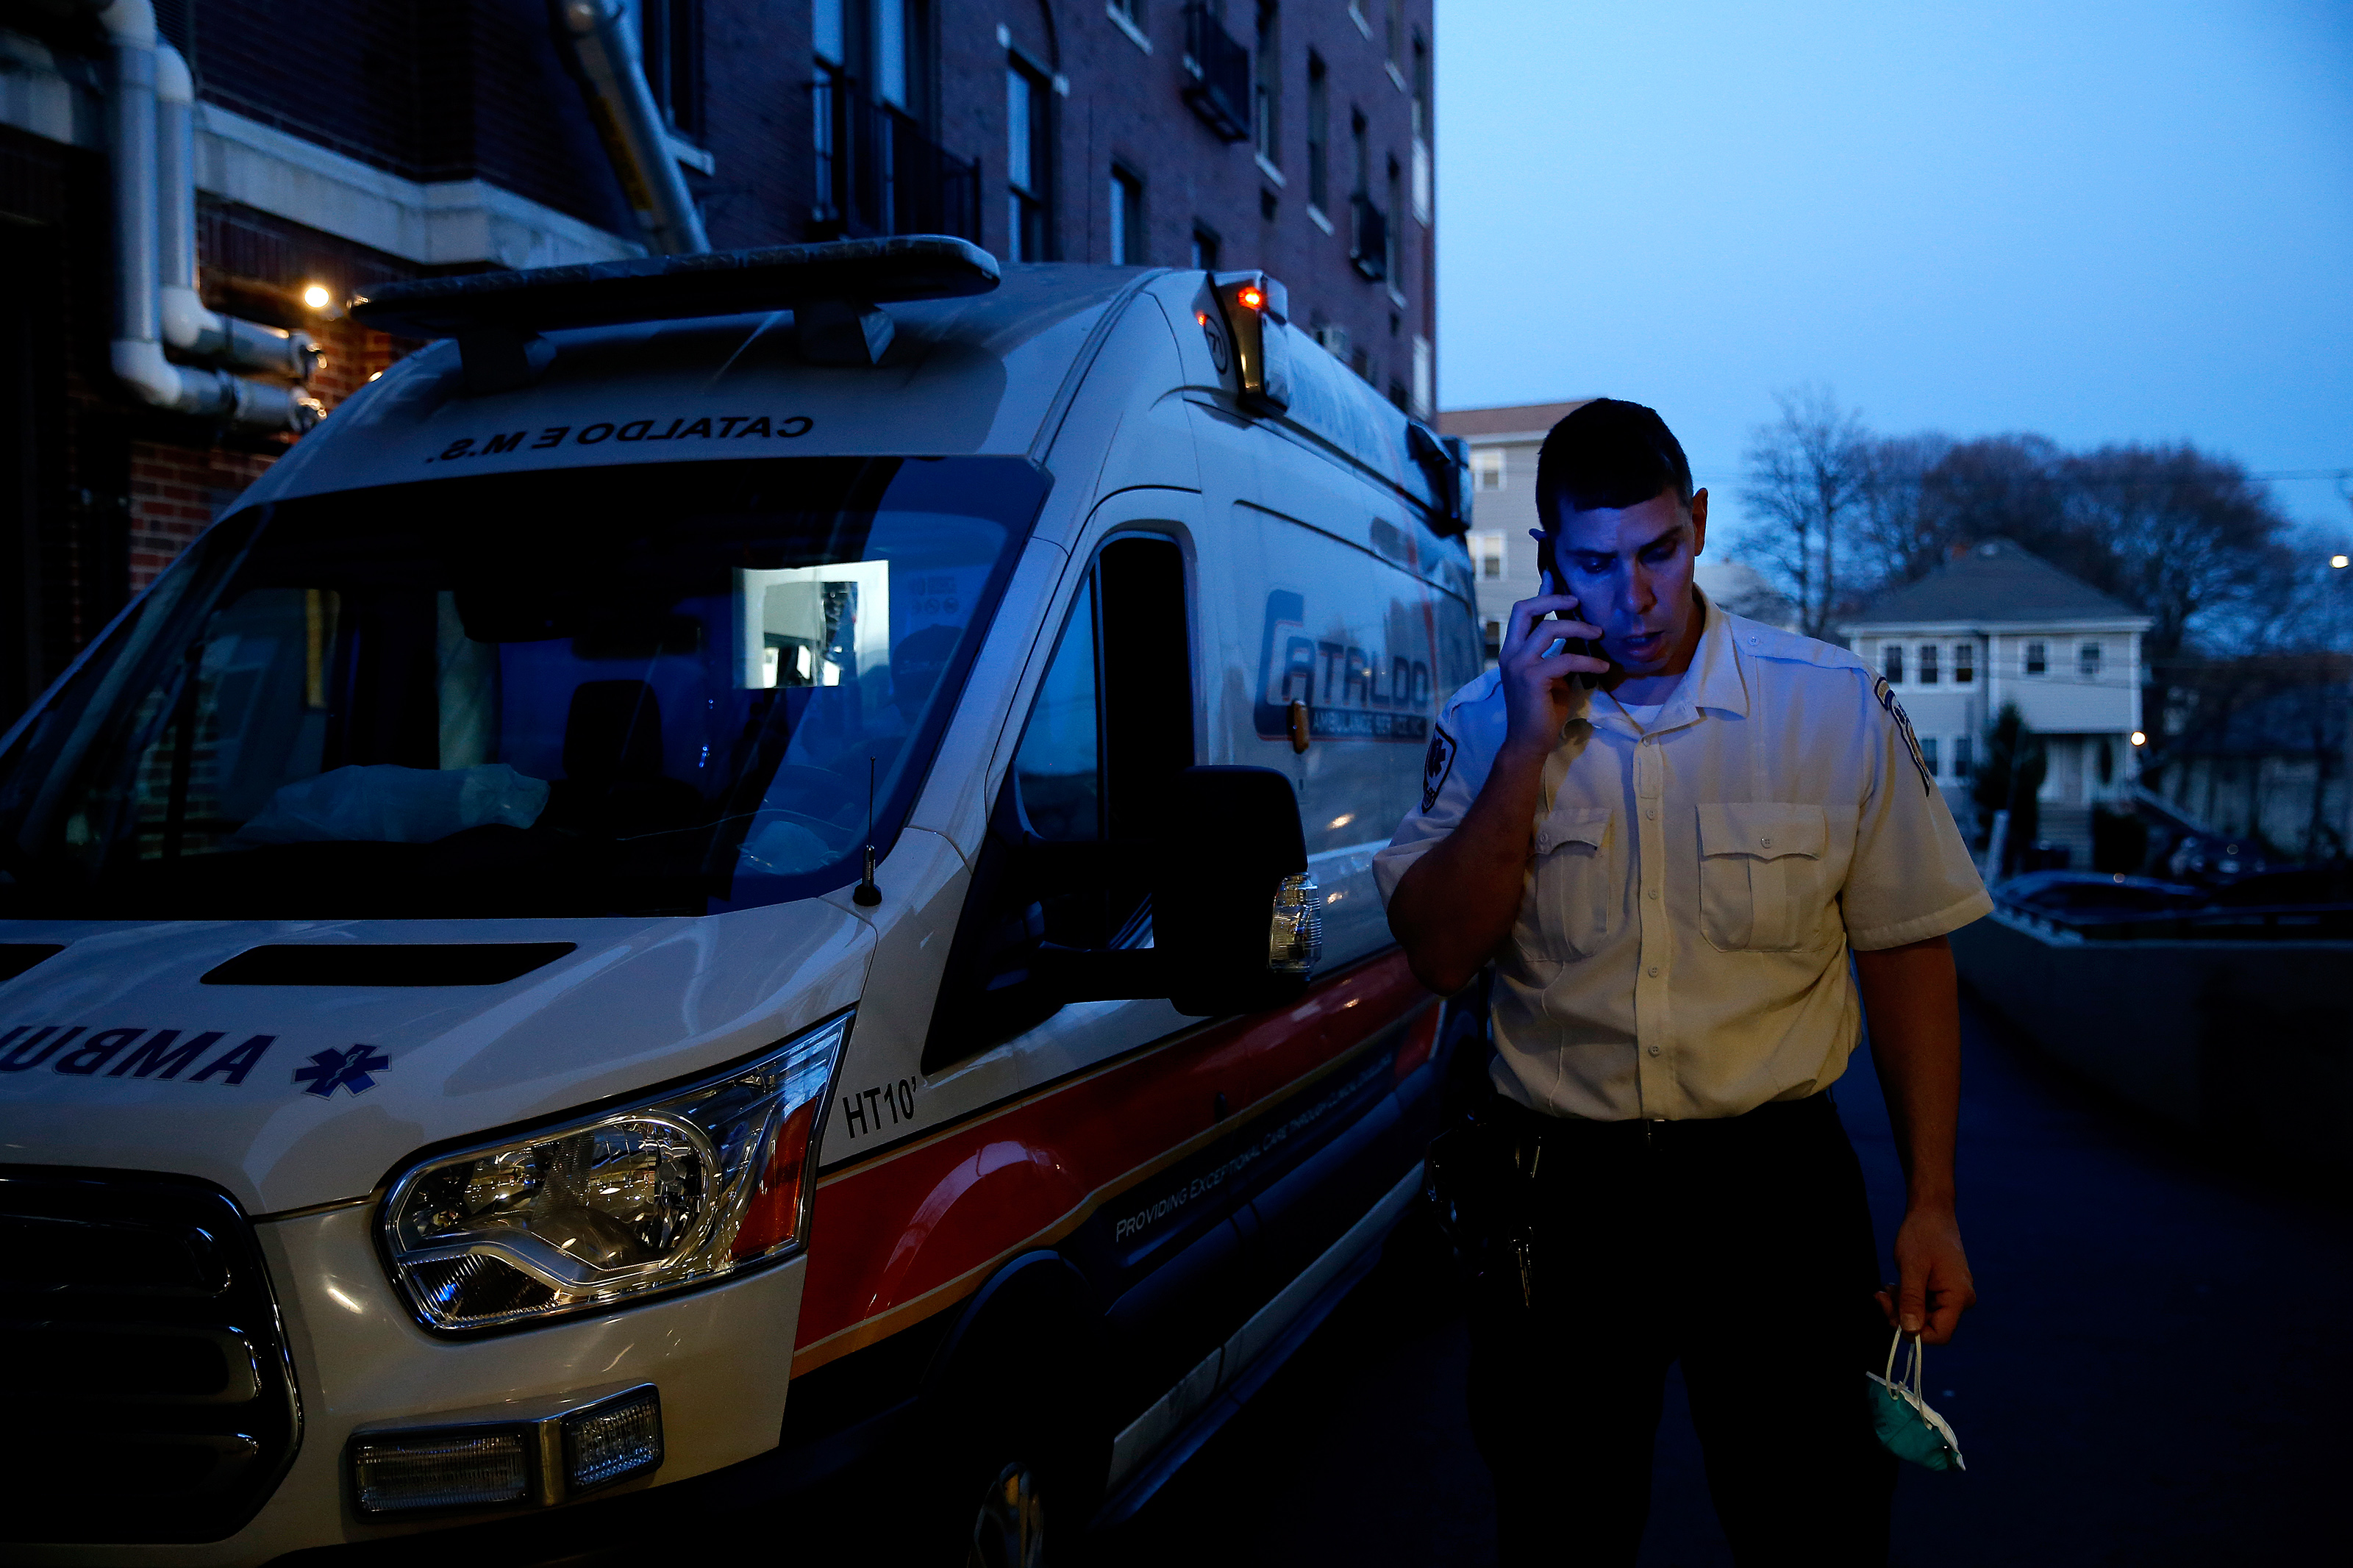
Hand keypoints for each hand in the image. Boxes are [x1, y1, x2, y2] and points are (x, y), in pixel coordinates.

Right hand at [1496, 592, 1607, 758]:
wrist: (1528, 742)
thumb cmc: (1541, 710)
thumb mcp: (1550, 673)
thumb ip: (1556, 651)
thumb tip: (1577, 631)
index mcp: (1512, 649)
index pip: (1524, 611)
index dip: (1541, 591)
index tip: (1555, 573)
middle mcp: (1510, 652)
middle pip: (1525, 608)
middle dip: (1553, 599)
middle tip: (1578, 601)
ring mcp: (1519, 665)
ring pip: (1549, 629)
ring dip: (1579, 629)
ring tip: (1599, 635)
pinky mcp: (1532, 678)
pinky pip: (1565, 658)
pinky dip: (1588, 661)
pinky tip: (1603, 667)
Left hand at [1876, 1206, 1975, 1345]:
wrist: (1930, 1213)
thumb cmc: (1923, 1235)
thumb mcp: (1912, 1268)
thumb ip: (1911, 1300)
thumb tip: (1910, 1330)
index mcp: (1959, 1297)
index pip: (1940, 1334)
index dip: (1915, 1333)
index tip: (1892, 1317)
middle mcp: (1960, 1300)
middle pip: (1929, 1326)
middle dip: (1902, 1316)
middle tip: (1882, 1297)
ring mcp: (1952, 1295)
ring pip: (1923, 1316)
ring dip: (1901, 1307)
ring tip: (1888, 1288)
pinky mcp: (1942, 1290)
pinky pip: (1923, 1305)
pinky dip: (1906, 1299)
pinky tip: (1895, 1286)